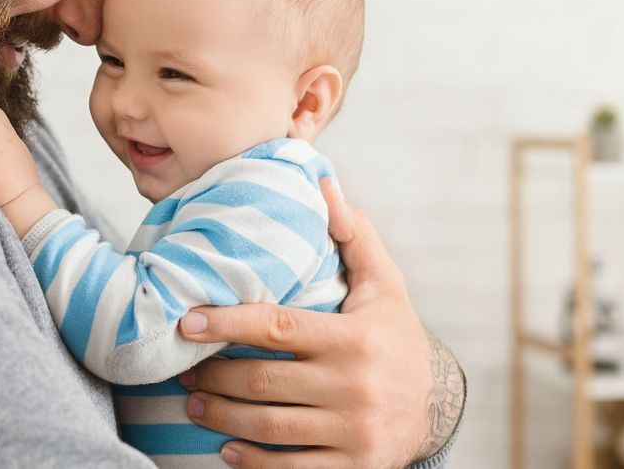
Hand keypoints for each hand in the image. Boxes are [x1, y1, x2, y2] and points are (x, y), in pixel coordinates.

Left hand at [176, 179, 463, 467]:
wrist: (440, 406)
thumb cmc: (396, 336)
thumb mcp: (384, 285)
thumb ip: (353, 235)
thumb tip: (323, 184)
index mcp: (355, 338)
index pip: (276, 329)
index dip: (226, 324)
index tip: (188, 322)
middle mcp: (355, 386)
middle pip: (263, 382)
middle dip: (214, 377)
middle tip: (183, 369)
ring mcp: (355, 432)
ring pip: (269, 427)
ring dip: (221, 417)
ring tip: (193, 404)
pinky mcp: (354, 467)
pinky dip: (253, 463)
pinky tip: (227, 451)